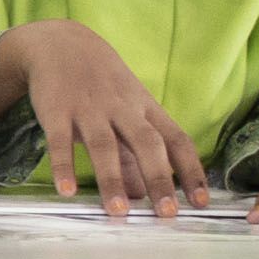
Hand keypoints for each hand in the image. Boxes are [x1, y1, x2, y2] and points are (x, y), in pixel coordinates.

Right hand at [0, 19, 206, 215]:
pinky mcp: (57, 110)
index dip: (191, 171)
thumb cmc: (100, 84)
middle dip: (160, 179)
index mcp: (145, 109)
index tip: (201, 202)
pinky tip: (66, 191)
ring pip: (105, 145)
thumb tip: (144, 195)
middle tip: (167, 214)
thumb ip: (132, 155)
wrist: (60, 43)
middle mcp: (123, 109)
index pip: (177, 140)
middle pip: (147, 143)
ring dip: (112, 179)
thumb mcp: (124, 112)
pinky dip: (64, 166)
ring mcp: (90, 109)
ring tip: (119, 212)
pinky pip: (60, 141)